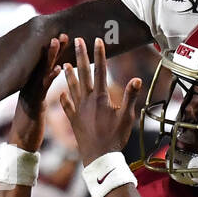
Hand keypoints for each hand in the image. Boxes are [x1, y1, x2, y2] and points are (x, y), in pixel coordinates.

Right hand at [9, 36, 66, 151]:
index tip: (61, 37)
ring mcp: (31, 94)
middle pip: (42, 63)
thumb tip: (44, 86)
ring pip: (42, 71)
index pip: (42, 65)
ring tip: (58, 41)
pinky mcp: (34, 104)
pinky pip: (43, 88)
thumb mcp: (35, 106)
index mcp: (32, 86)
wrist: (20, 142)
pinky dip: (50, 77)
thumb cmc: (30, 126)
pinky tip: (58, 69)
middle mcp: (30, 86)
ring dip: (51, 56)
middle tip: (63, 32)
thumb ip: (38, 94)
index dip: (52, 51)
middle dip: (53, 48)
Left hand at [58, 37, 142, 163]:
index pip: (100, 70)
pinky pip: (66, 106)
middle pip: (83, 73)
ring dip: (68, 74)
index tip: (97, 39)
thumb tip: (136, 79)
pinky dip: (63, 98)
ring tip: (65, 63)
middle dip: (81, 55)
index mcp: (101, 97)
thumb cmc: (115, 138)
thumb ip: (130, 97)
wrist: (99, 157)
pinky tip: (61, 93)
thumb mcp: (127, 117)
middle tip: (76, 40)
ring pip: (72, 87)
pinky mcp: (73, 120)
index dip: (99, 54)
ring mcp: (78, 110)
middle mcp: (87, 100)